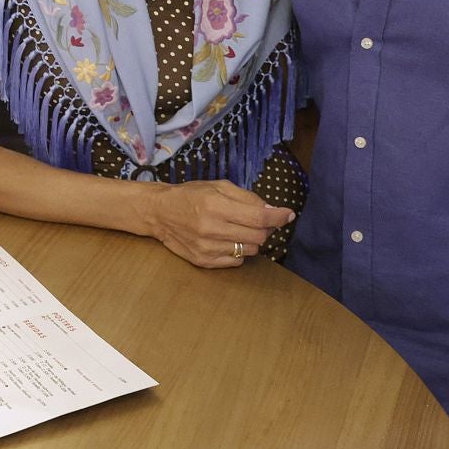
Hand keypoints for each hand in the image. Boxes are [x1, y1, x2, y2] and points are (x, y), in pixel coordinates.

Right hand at [140, 179, 293, 268]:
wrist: (159, 212)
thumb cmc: (191, 195)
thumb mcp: (218, 187)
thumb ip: (247, 198)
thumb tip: (274, 212)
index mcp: (215, 206)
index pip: (258, 218)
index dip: (278, 217)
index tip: (289, 215)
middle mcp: (211, 229)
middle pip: (258, 236)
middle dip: (265, 228)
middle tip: (258, 220)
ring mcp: (207, 248)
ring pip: (250, 250)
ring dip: (252, 239)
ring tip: (238, 229)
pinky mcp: (204, 262)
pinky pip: (236, 261)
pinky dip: (238, 251)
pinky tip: (226, 239)